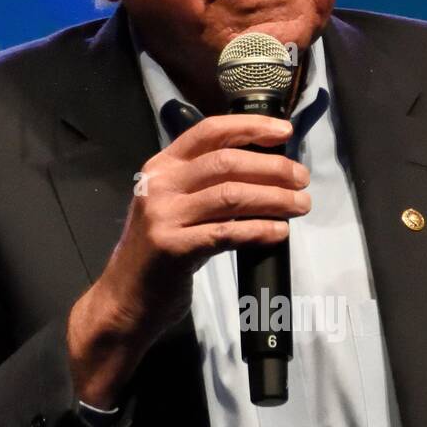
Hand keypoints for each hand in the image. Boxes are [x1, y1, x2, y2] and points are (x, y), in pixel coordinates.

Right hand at [67, 114, 310, 406]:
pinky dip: (259, 230)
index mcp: (161, 167)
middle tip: (302, 179)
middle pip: (227, 162)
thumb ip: (204, 184)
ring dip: (274, 198)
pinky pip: (227, 233)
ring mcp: (164, 216)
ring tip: (300, 205)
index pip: (209, 132)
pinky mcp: (173, 248)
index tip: (284, 133)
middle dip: (273, 168)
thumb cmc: (159, 254)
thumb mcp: (173, 207)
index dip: (250, 127)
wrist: (125, 299)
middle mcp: (160, 185)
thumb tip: (265, 169)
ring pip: (231, 195)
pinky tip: (280, 232)